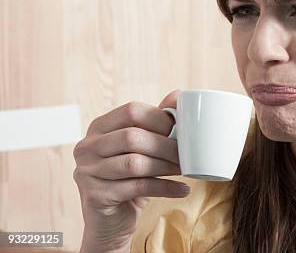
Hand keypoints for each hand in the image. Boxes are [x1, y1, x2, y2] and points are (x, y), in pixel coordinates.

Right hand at [73, 90, 189, 252]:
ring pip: (134, 163)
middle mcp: (87, 146)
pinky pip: (137, 187)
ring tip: (186, 170)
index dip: (159, 118)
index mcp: (99, 127)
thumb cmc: (130, 179)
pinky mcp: (95, 195)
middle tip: (187, 155)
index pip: (131, 110)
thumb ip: (155, 123)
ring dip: (166, 166)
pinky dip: (165, 187)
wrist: (110, 222)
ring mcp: (87, 171)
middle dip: (166, 145)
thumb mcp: (142, 149)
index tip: (180, 130)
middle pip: (132, 137)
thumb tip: (178, 95)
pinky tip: (182, 189)